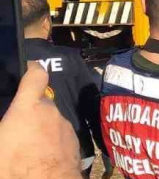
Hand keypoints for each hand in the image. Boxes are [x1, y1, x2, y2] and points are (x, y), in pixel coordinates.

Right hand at [0, 63, 80, 178]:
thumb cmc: (14, 165)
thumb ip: (3, 125)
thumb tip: (7, 127)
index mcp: (28, 107)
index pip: (36, 76)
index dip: (32, 69)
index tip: (29, 69)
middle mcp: (51, 112)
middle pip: (41, 104)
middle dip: (30, 112)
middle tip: (16, 127)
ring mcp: (66, 128)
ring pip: (52, 122)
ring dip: (41, 129)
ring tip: (27, 147)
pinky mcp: (75, 144)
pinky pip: (61, 137)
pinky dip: (52, 142)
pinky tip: (41, 157)